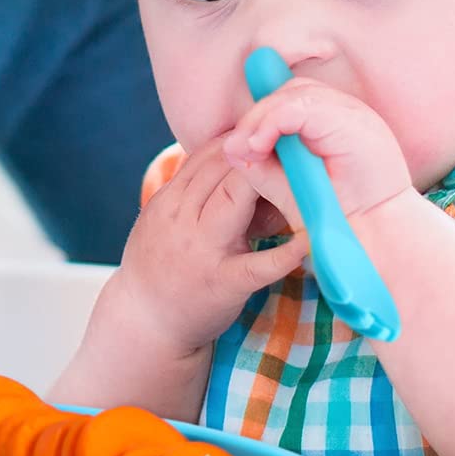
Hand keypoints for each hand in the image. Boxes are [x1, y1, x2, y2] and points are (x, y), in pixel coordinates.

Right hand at [111, 135, 307, 356]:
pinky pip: (257, 264)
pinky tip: (310, 240)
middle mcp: (180, 219)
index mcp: (167, 203)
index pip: (202, 157)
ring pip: (233, 200)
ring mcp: (201, 250)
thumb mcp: (162, 222)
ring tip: (299, 171)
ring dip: (268, 182)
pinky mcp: (223, 283)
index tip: (263, 133)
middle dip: (254, 152)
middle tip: (288, 142)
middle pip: (219, 170)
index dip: (235, 141)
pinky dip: (286, 252)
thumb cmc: (159, 268)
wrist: (144, 323)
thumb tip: (226, 163)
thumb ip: (188, 195)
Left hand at [223, 78, 412, 222]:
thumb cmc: (340, 221)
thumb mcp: (292, 188)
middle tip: (236, 146)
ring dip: (262, 120)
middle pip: (291, 92)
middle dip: (258, 116)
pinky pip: (300, 108)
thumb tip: (232, 146)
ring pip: (294, 96)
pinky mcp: (350, 122)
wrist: (377, 243)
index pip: (294, 100)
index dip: (264, 116)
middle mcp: (350, 113)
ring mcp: (354, 114)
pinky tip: (258, 145)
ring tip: (246, 148)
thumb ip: (265, 165)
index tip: (242, 145)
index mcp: (340, 125)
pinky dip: (273, 123)